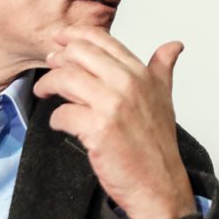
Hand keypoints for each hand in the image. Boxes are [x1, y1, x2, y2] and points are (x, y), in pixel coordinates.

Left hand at [32, 26, 195, 218]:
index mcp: (140, 74)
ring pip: (65, 79)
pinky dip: (55, 118)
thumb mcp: (164, 97)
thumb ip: (163, 68)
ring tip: (44, 91)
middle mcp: (128, 84)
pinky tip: (61, 123)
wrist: (158, 182)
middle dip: (57, 59)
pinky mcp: (98, 130)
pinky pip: (62, 114)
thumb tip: (173, 46)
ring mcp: (113, 106)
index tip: (60, 41)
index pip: (102, 40)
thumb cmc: (157, 143)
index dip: (75, 36)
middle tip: (50, 67)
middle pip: (79, 53)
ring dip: (48, 84)